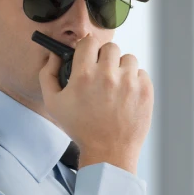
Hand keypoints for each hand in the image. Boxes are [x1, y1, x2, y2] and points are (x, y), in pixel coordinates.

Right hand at [38, 34, 152, 169]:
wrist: (109, 152)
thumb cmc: (81, 129)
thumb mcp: (53, 103)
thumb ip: (48, 74)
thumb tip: (54, 55)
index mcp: (84, 75)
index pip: (89, 42)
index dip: (87, 49)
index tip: (88, 57)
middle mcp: (108, 75)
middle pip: (111, 47)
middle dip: (105, 58)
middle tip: (102, 73)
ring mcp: (130, 83)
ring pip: (128, 59)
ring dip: (122, 68)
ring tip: (116, 85)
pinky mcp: (145, 91)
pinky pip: (142, 73)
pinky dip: (135, 81)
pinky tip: (126, 94)